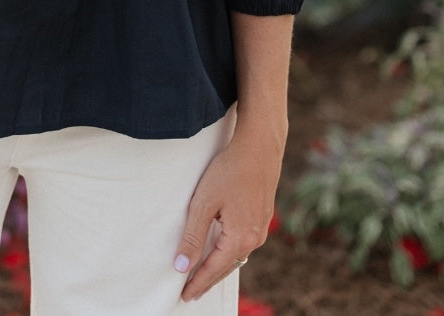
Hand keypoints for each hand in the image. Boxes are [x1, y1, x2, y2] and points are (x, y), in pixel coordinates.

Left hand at [173, 129, 281, 301]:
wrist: (259, 147)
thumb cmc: (229, 171)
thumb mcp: (204, 203)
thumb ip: (192, 236)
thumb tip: (181, 266)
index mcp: (239, 239)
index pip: (213, 270)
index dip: (197, 283)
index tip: (183, 296)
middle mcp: (254, 239)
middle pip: (227, 267)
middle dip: (208, 280)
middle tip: (191, 292)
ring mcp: (261, 228)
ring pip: (237, 255)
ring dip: (220, 266)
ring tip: (203, 275)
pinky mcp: (262, 216)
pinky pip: (244, 243)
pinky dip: (230, 252)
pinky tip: (222, 250)